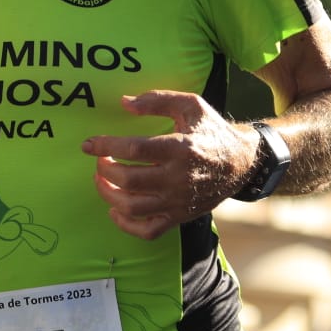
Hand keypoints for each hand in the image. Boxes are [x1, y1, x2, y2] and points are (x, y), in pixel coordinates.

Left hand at [83, 91, 257, 239]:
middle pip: (129, 179)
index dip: (106, 145)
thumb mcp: (191, 105)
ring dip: (109, 195)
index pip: (134, 149)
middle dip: (105, 170)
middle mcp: (178, 177)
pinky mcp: (179, 216)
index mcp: (180, 147)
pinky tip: (116, 211)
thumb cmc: (211, 132)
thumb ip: (157, 100)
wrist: (241, 163)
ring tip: (102, 181)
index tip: (89, 144)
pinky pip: (148, 230)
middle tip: (100, 161)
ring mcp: (178, 201)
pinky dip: (126, 225)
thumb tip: (124, 103)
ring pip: (133, 207)